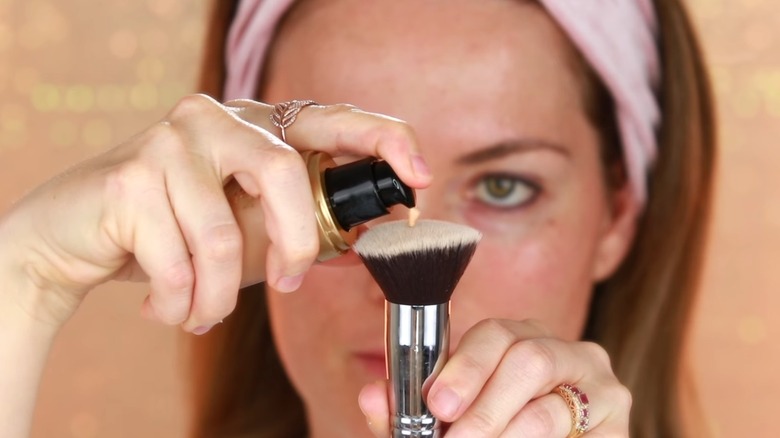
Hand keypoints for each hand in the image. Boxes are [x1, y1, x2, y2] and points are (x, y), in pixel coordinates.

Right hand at [0, 95, 431, 331]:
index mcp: (256, 124)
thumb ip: (303, 225)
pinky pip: (177, 261)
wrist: (79, 236)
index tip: (419, 177)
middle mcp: (216, 118)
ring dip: (217, 296)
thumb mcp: (254, 230)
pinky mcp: (129, 176)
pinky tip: (169, 305)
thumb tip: (368, 236)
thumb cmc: (180, 233)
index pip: (331, 117)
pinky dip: (181, 303)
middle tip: (285, 287)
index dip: (382, 139)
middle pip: (281, 174)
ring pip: (220, 236)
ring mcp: (170, 140)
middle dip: (292, 247)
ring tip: (204, 311)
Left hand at [359, 319, 630, 436]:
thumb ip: (410, 413)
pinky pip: (573, 428)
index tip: (437, 405)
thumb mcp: (448, 425)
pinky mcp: (618, 417)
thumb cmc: (496, 435)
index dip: (463, 367)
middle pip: (526, 357)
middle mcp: (562, 349)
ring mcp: (597, 381)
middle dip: (484, 407)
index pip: (494, 334)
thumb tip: (370, 396)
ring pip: (550, 401)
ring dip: (505, 432)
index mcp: (520, 341)